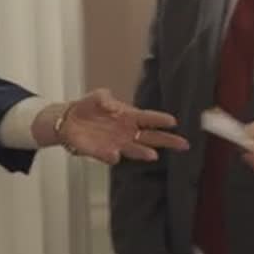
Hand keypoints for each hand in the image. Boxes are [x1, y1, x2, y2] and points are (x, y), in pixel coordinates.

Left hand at [36, 88, 189, 163]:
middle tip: (183, 144)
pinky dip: (113, 156)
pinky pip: (111, 156)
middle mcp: (128, 132)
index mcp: (130, 116)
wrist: (70, 122)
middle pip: (152, 137)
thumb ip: (103, 98)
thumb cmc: (89, 108)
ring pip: (135, 149)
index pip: (149, 118)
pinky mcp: (104, 152)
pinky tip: (116, 156)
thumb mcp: (96, 97)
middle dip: (168, 140)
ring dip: (143, 153)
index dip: (160, 120)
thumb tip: (110, 104)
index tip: (173, 122)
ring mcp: (118, 143)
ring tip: (153, 155)